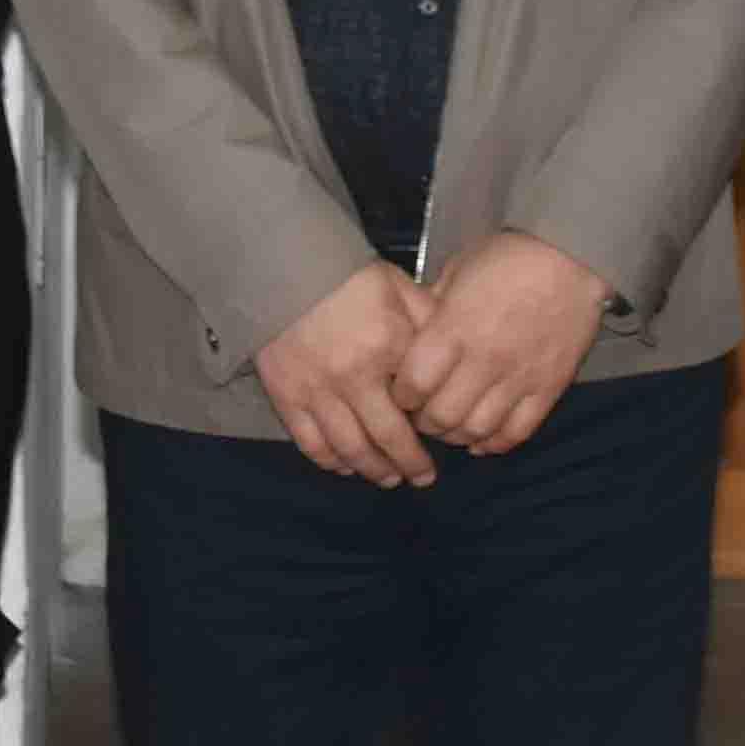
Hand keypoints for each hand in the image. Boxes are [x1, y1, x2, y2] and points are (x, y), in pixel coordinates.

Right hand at [257, 262, 434, 486]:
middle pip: (386, 438)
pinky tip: (346, 467)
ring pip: (349, 449)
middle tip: (423, 477)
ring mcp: (316, 391)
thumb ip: (430, 323)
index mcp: (387, 347)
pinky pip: (311, 443)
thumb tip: (458, 353)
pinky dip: (330, 462)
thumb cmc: (350, 278)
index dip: (432, 428)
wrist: (286, 267)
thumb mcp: (401, 290)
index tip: (444, 438)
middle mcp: (352, 376)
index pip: (417, 404)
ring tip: (389, 478)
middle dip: (408, 464)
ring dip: (373, 470)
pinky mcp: (286, 396)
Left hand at [399, 231, 610, 455]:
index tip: (402, 392)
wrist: (572, 255)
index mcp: (454, 328)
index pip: (414, 384)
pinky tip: (482, 437)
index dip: (401, 395)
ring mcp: (519, 378)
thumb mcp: (457, 270)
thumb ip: (433, 309)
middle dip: (424, 422)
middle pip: (441, 416)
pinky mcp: (549, 389)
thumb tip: (411, 337)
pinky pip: (516, 433)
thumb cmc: (509, 256)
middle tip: (423, 414)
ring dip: (456, 435)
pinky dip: (495, 443)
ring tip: (451, 425)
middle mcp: (484, 359)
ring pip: (477, 431)